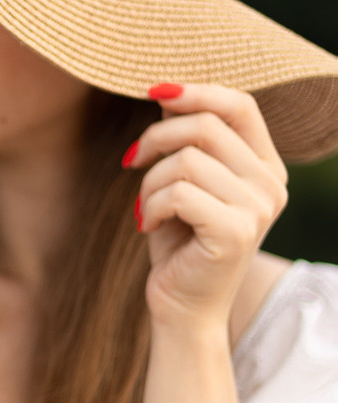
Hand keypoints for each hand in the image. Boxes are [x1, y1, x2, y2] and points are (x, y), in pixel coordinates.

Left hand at [124, 83, 287, 333]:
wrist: (183, 310)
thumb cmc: (179, 245)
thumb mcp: (182, 183)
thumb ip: (184, 141)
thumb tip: (165, 93)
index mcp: (266, 167)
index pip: (240, 105)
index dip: (196, 92)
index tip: (153, 92)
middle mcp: (271, 185)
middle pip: (207, 126)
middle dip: (156, 138)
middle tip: (131, 161)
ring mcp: (258, 209)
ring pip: (186, 160)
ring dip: (149, 182)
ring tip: (146, 208)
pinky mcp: (235, 232)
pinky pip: (179, 193)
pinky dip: (151, 205)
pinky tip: (146, 226)